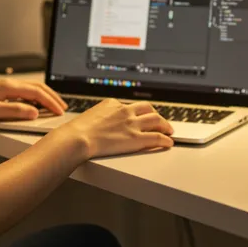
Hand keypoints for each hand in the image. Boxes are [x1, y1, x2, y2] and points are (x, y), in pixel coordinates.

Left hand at [0, 78, 66, 122]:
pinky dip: (35, 97)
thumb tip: (35, 112)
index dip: (50, 102)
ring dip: (45, 96)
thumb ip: (15, 111)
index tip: (60, 111)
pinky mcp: (0, 92)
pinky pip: (24, 91)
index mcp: (8, 87)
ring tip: (54, 105)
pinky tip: (36, 104)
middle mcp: (8, 84)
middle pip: (37, 87)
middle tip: (63, 107)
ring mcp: (4, 87)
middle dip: (52, 96)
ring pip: (31, 88)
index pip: (36, 92)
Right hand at [54, 99, 173, 158]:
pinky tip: (168, 142)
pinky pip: (156, 137)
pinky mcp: (136, 139)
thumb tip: (101, 123)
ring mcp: (132, 124)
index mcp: (113, 104)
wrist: (78, 138)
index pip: (131, 106)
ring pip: (156, 120)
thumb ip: (101, 117)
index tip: (141, 117)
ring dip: (165, 125)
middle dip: (156, 115)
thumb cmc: (78, 130)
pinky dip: (165, 139)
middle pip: (148, 109)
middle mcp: (125, 111)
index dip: (138, 112)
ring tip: (169, 130)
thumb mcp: (90, 116)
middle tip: (160, 121)